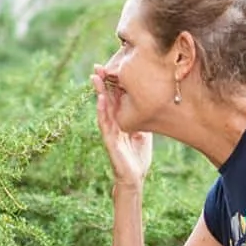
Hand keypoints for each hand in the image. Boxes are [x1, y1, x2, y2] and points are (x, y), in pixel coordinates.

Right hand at [92, 64, 151, 189]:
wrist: (135, 178)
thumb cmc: (137, 157)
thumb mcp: (144, 133)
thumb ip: (143, 120)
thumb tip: (150, 105)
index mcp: (121, 121)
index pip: (116, 99)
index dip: (113, 84)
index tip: (112, 68)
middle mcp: (114, 124)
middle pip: (107, 100)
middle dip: (102, 84)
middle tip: (97, 66)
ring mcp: (110, 132)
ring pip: (103, 109)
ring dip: (98, 93)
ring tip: (95, 78)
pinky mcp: (109, 141)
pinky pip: (105, 124)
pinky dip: (102, 111)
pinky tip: (101, 100)